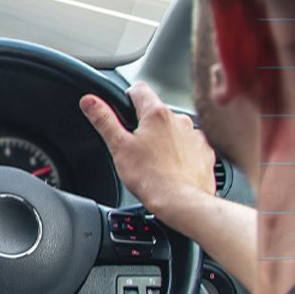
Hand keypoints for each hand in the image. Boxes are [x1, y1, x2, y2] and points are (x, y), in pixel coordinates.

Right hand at [79, 81, 215, 220]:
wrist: (183, 204)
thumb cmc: (152, 178)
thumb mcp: (118, 147)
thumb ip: (103, 120)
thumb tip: (89, 101)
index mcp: (156, 114)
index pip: (139, 89)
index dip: (127, 97)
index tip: (123, 110)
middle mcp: (180, 120)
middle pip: (157, 112)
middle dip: (145, 124)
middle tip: (135, 146)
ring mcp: (195, 136)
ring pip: (174, 129)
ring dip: (165, 138)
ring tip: (154, 161)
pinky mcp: (205, 153)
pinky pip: (190, 146)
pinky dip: (181, 153)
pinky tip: (172, 168)